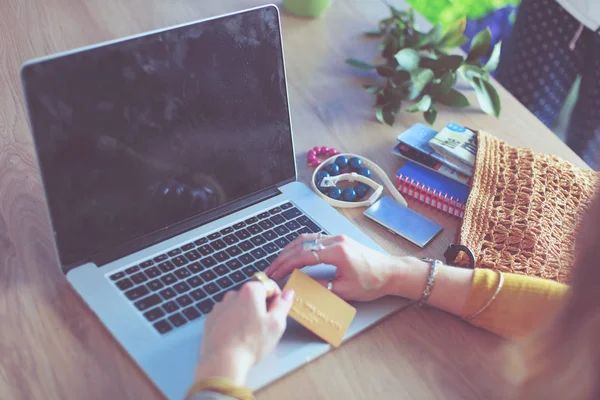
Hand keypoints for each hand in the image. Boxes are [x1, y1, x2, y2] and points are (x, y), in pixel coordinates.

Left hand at [194, 282, 294, 384]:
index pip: (268, 285)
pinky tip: (236, 337)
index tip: (276, 312)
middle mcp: (233, 294)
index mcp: (251, 291)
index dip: (276, 298)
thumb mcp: (276, 324)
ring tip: (248, 335)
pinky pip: (226, 316)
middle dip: (260, 307)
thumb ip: (283, 305)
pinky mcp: (211, 319)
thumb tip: (288, 293)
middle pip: (253, 295)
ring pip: (239, 306)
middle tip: (263, 327)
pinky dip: (232, 323)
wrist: (222, 361)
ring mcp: (220, 307)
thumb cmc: (250, 343)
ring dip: (245, 315)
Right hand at [265, 233, 402, 300]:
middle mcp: (335, 241)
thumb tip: (301, 285)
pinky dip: (300, 247)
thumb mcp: (345, 290)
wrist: (391, 272)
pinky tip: (293, 255)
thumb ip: (321, 287)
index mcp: (337, 252)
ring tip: (278, 262)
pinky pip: (314, 240)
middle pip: (300, 244)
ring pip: (306, 239)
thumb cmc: (373, 282)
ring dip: (289, 250)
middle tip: (271, 269)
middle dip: (283, 257)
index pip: (303, 256)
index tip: (275, 273)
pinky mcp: (339, 240)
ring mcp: (337, 238)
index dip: (286, 265)